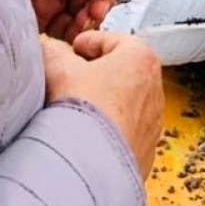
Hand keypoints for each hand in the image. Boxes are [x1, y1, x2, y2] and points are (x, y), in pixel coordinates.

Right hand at [42, 32, 164, 178]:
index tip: (73, 49)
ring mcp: (153, 120)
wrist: (94, 165)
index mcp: (141, 58)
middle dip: (94, 72)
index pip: (110, 40)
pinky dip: (107, 127)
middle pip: (119, 70)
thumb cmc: (85, 113)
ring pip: (123, 101)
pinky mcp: (146, 147)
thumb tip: (50, 51)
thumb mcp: (59, 70)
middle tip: (70, 79)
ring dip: (101, 101)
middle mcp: (154, 87)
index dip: (86, 43)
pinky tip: (86, 134)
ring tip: (75, 110)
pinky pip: (124, 129)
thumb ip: (54, 53)